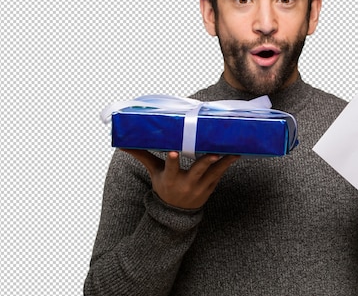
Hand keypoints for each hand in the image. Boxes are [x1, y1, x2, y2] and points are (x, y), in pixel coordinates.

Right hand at [121, 149, 239, 208]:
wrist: (176, 213)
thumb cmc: (164, 187)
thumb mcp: (154, 173)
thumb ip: (142, 156)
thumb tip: (121, 145)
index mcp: (170, 180)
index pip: (171, 169)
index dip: (172, 161)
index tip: (174, 152)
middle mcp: (186, 184)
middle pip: (197, 172)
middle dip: (205, 162)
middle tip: (214, 153)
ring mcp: (200, 187)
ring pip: (213, 173)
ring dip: (224, 162)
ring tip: (234, 151)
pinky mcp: (210, 187)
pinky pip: (220, 174)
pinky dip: (227, 165)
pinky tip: (235, 153)